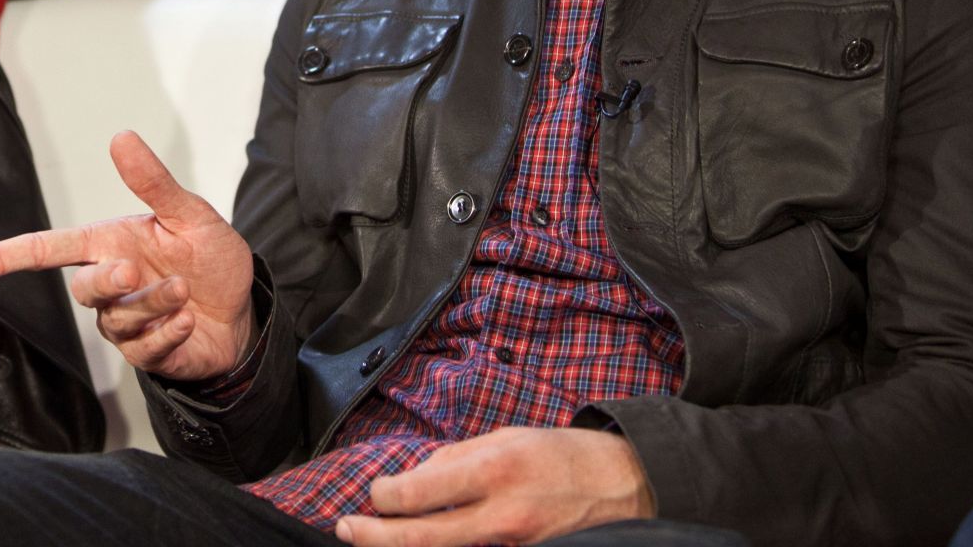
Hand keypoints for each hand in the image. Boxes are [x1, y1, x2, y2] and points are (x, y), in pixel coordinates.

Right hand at [0, 131, 256, 379]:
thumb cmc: (211, 259)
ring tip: (184, 292)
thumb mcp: (191, 216)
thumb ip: (154, 183)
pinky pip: (143, 351)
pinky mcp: (145, 355)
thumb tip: (120, 137)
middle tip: (134, 272)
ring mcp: (124, 323)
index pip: (43, 251)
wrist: (244, 309)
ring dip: (154, 305)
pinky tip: (189, 321)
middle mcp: (110, 285)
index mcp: (109, 245)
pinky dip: (170, 333)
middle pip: (82, 289)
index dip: (0, 259)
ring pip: (116, 321)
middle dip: (106, 282)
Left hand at [334, 428, 654, 546]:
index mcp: (494, 469)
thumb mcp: (506, 437)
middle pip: (422, 539)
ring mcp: (514, 545)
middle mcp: (502, 513)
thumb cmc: (563, 455)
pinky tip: (426, 544)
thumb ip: (456, 460)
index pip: (419, 492)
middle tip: (346, 529)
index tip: (373, 494)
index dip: (384, 497)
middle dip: (374, 537)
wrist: (627, 486)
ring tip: (375, 540)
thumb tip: (413, 478)